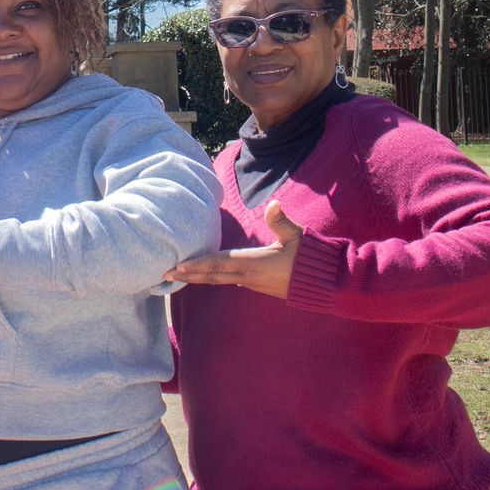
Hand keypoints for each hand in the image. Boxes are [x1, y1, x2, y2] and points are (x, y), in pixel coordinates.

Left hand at [166, 201, 303, 299]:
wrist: (325, 284)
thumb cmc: (311, 258)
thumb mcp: (297, 237)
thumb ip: (281, 222)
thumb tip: (273, 204)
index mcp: (254, 264)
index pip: (218, 264)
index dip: (196, 265)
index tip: (176, 267)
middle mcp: (249, 277)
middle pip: (213, 276)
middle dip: (189, 275)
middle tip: (164, 274)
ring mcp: (253, 283)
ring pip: (219, 280)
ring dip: (199, 277)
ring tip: (179, 275)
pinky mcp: (258, 285)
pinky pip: (229, 280)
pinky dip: (214, 278)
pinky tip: (206, 275)